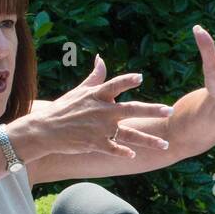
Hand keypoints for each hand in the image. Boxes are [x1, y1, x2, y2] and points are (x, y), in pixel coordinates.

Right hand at [25, 54, 172, 156]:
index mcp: (97, 96)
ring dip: (148, 140)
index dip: (127, 80)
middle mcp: (102, 111)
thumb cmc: (64, 109)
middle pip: (131, 109)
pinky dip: (123, 152)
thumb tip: (101, 59)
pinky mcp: (95, 143)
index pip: (115, 85)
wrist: (45, 130)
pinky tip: (133, 155)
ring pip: (129, 134)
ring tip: (165, 145)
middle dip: (152, 110)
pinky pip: (113, 149)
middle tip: (169, 110)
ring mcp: (99, 128)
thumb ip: (95, 77)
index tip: (140, 77)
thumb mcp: (79, 91)